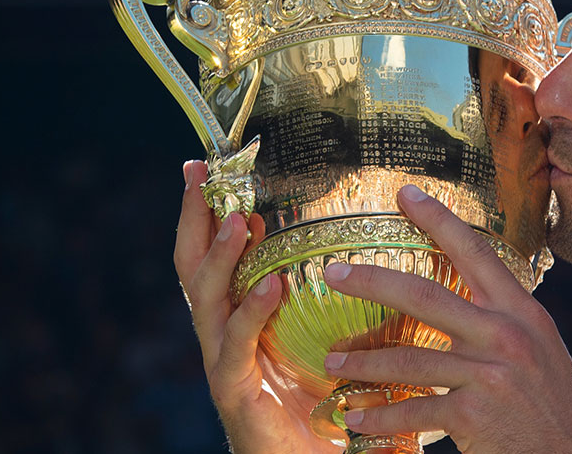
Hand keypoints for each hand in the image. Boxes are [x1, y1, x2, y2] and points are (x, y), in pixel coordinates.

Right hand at [174, 161, 337, 453]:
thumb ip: (343, 299)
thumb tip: (377, 245)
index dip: (210, 213)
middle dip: (194, 218)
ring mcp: (224, 364)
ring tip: (241, 219)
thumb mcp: (337, 339)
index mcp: (242, 318)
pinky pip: (237, 346)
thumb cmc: (331, 404)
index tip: (210, 167)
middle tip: (196, 173)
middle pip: (195, 267)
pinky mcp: (236, 393)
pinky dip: (251, 312)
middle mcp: (223, 335)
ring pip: (207, 300)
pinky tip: (271, 286)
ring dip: (221, 256)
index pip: (218, 256)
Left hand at [321, 185, 571, 453]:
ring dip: (362, 362)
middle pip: (426, 295)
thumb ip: (502, 321)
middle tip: (332, 273)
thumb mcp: (538, 347)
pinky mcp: (474, 414)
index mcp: (521, 311)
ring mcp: (490, 373)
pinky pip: (414, 409)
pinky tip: (356, 417)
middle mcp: (506, 334)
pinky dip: (380, 416)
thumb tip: (463, 297)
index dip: (439, 219)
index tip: (406, 194)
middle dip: (371, 281)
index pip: (475, 252)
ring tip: (331, 363)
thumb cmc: (552, 403)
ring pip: (409, 359)